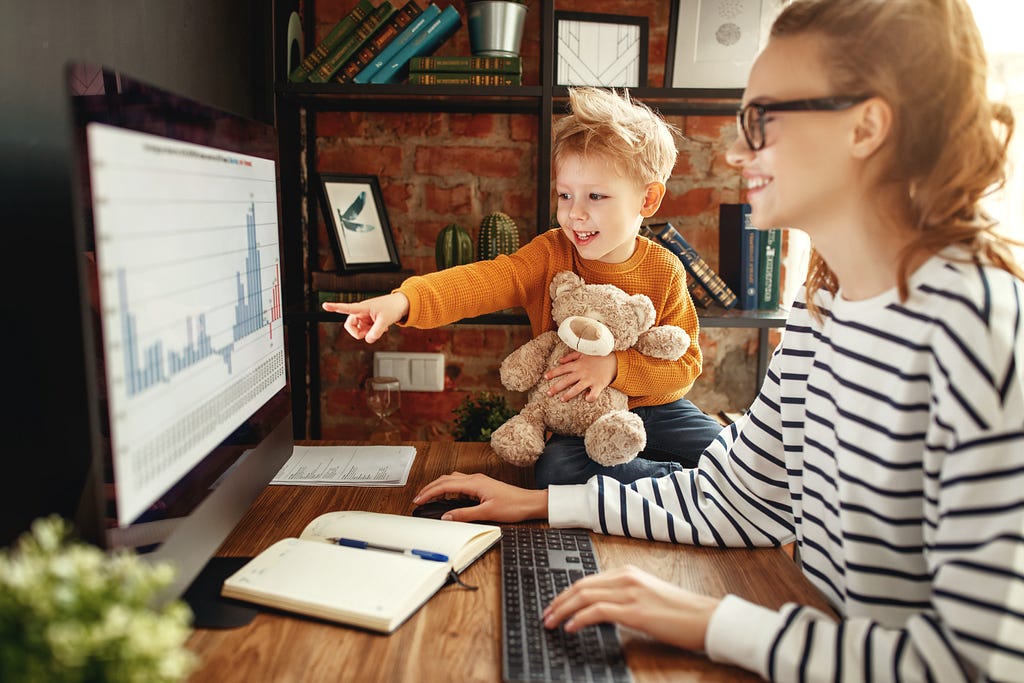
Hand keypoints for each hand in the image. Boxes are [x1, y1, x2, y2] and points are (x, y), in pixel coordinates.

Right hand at [322, 292, 409, 342]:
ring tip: (380, 326)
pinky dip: (373, 331)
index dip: (335, 307)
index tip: (325, 305)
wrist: (402, 304)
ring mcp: (365, 317)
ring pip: (359, 330)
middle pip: (350, 326)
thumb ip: (376, 332)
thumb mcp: (385, 321)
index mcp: (363, 307)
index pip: (346, 307)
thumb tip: (368, 340)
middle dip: (359, 333)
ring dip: (368, 332)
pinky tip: (381, 326)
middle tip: (370, 334)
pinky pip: (366, 330)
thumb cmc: (393, 307)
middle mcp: (361, 312)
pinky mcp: (369, 320)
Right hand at [412, 472, 547, 522]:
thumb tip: (446, 516)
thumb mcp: (487, 513)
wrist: (530, 502)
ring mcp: (479, 481)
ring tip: (430, 496)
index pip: (444, 485)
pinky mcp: (482, 485)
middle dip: (430, 488)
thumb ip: (464, 515)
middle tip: (419, 498)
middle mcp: (475, 479)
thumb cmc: (513, 506)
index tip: (418, 499)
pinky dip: (449, 488)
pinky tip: (449, 497)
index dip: (429, 493)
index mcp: (474, 483)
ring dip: (439, 486)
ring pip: (453, 479)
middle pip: (446, 479)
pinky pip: (460, 483)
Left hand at [542, 565, 719, 651]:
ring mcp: (630, 593)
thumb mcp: (647, 597)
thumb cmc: (680, 612)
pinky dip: (579, 618)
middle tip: (545, 615)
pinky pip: (598, 611)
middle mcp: (626, 578)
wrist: (706, 618)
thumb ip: (624, 597)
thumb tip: (601, 610)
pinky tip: (571, 628)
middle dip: (558, 601)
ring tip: (551, 622)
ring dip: (562, 610)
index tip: (554, 605)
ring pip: (584, 596)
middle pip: (580, 586)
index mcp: (628, 572)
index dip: (566, 593)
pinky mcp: (635, 611)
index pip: (587, 580)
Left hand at [545, 351, 616, 401]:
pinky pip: (592, 395)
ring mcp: (590, 379)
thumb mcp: (583, 353)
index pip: (562, 369)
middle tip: (548, 393)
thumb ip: (570, 357)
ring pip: (576, 389)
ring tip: (562, 399)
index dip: (553, 373)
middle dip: (556, 388)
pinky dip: (589, 398)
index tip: (545, 378)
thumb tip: (559, 361)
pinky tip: (586, 398)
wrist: (613, 361)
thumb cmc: (597, 357)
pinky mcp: (598, 386)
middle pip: (566, 381)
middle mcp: (582, 372)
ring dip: (568, 395)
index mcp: (577, 364)